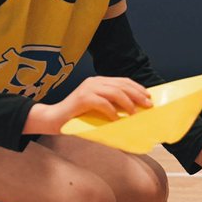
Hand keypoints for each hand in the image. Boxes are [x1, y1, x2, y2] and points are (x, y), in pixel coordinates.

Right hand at [24, 75, 151, 134]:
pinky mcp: (82, 98)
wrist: (52, 120)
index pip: (122, 81)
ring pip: (114, 92)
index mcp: (98, 82)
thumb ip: (111, 106)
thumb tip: (132, 112)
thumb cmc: (76, 117)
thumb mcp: (97, 109)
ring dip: (127, 102)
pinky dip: (111, 111)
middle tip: (147, 104)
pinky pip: (102, 102)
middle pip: (121, 85)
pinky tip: (117, 119)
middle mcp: (94, 82)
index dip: (137, 88)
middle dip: (137, 94)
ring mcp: (87, 89)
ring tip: (134, 113)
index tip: (148, 96)